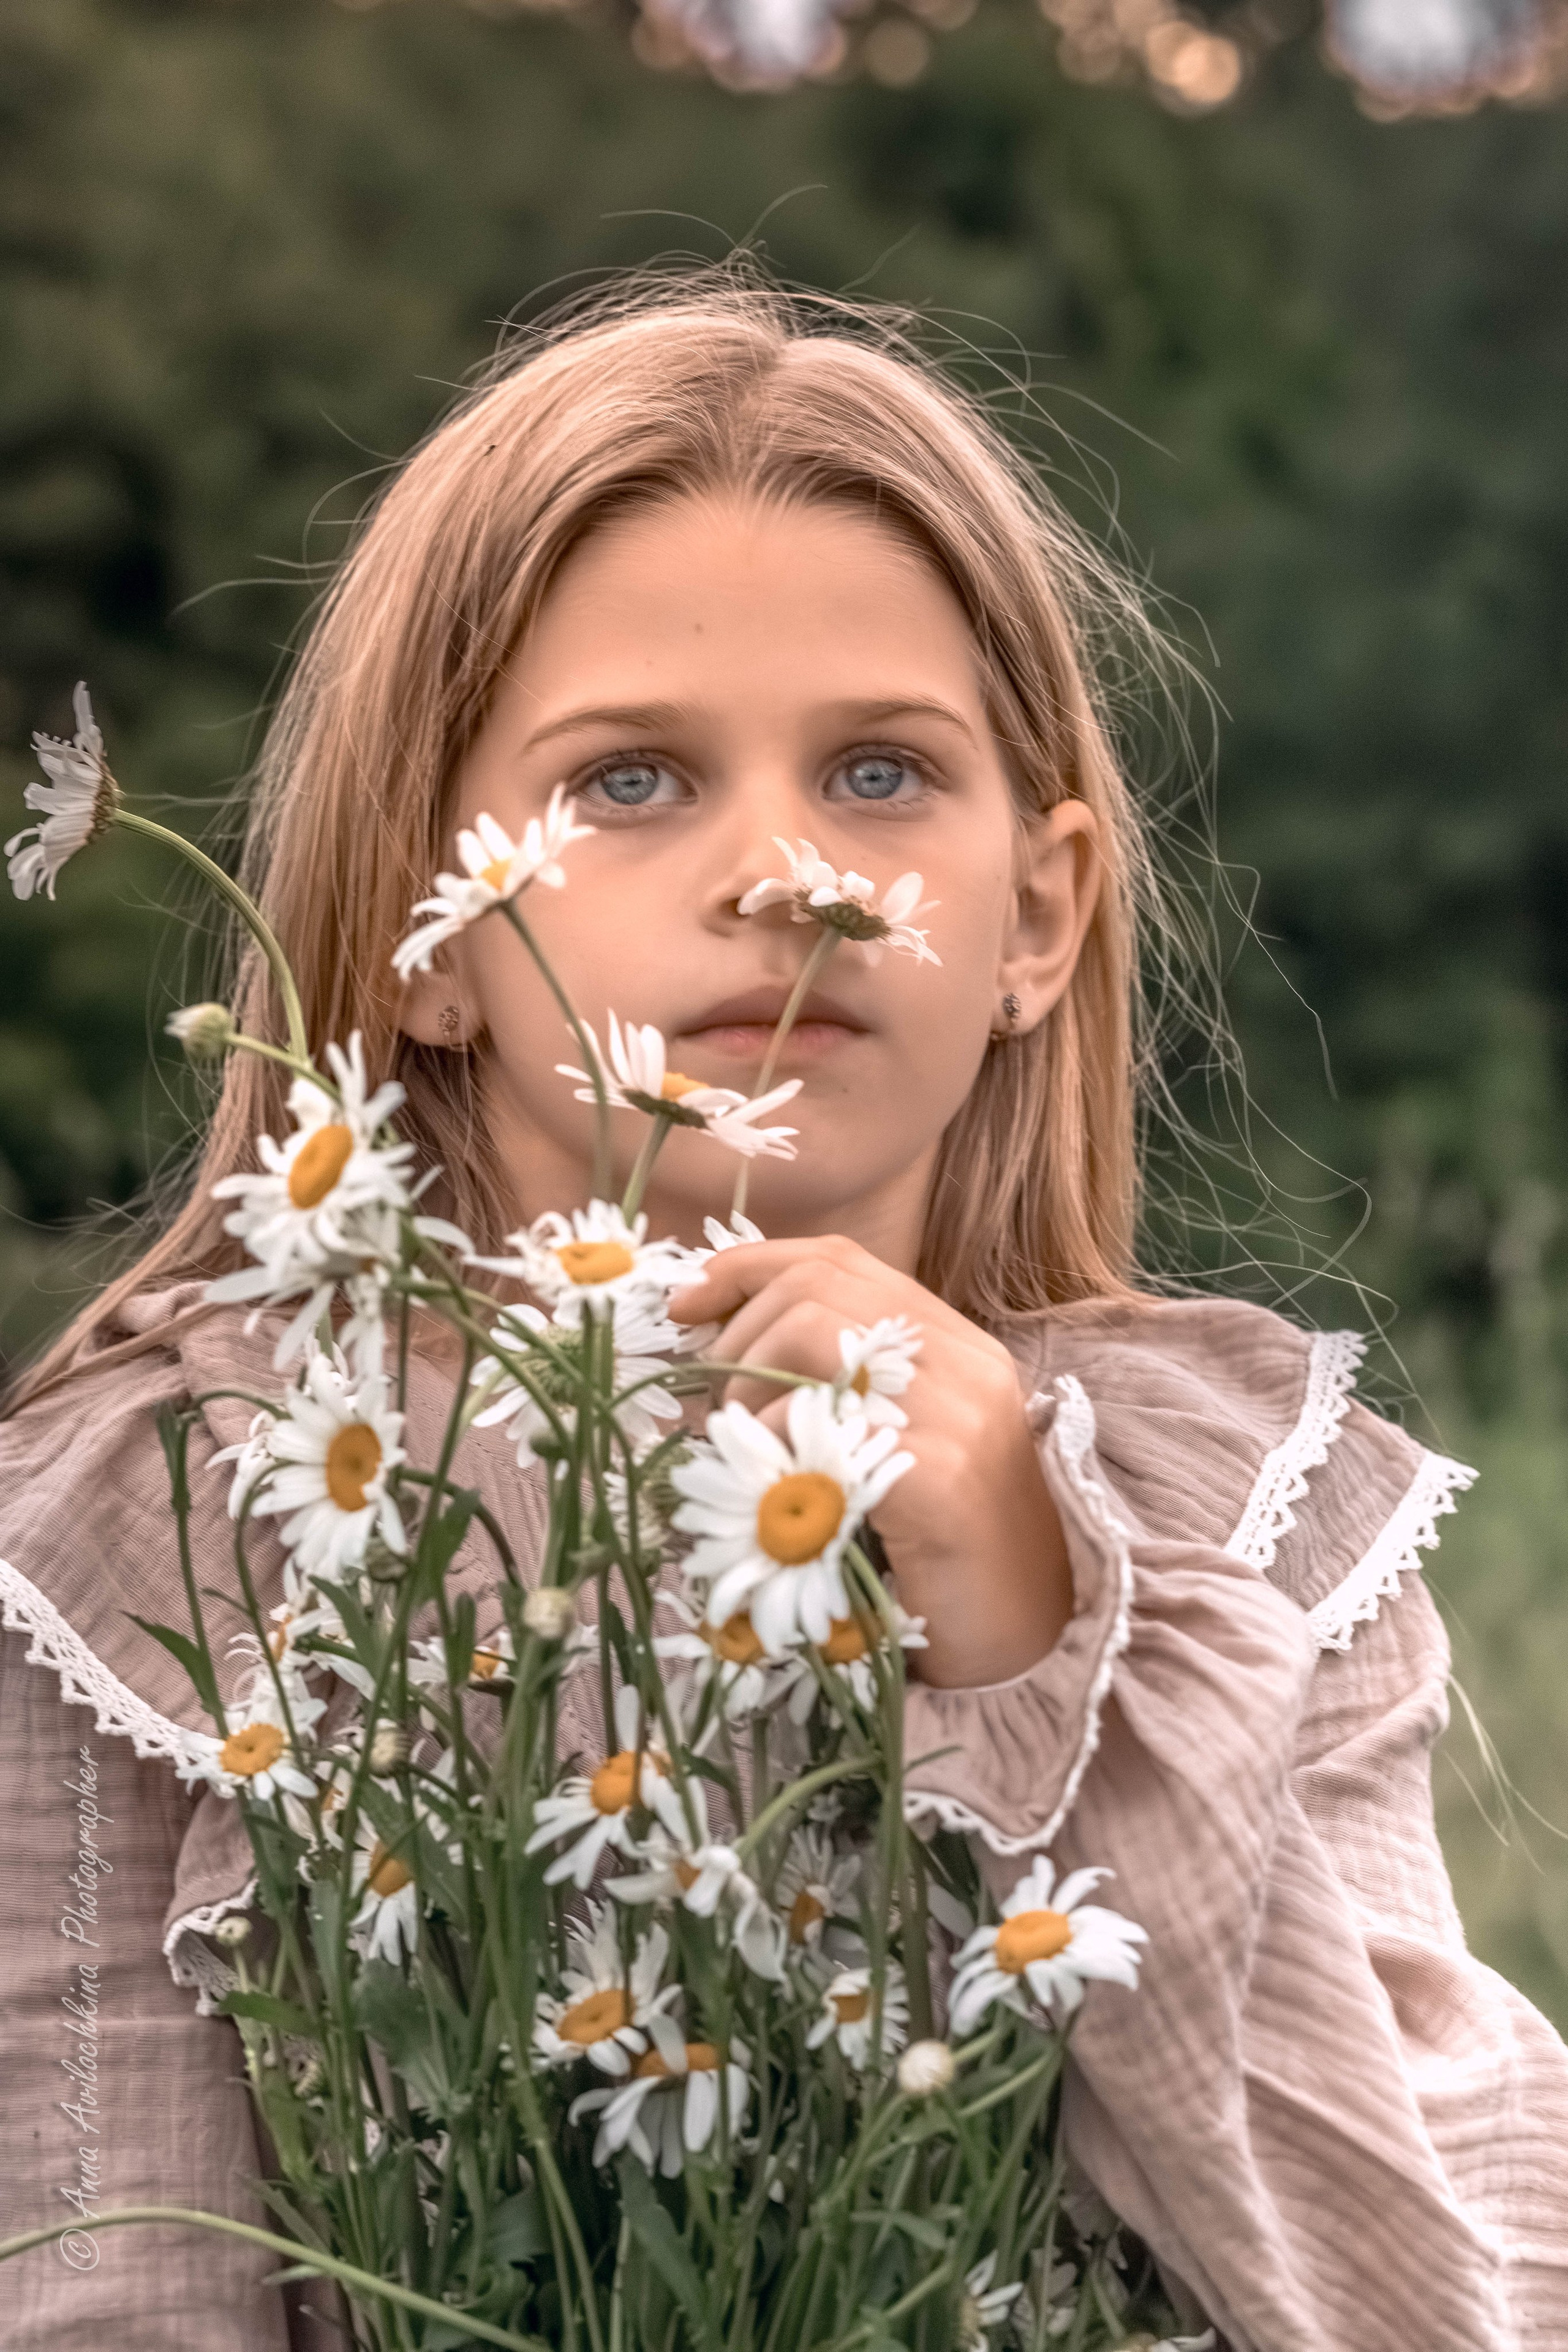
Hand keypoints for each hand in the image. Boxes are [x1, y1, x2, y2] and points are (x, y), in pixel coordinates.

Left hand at [667, 1236, 1072, 1688]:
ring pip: (812, 1333)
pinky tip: (779, 1494)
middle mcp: (963, 1363)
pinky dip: (776, 1449)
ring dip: (747, 1386)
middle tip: (713, 1408)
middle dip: (735, 1337)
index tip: (690, 1303)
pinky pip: (823, 1423)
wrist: (1032, 1644)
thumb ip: (838, 1390)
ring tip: (747, 1451)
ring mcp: (956, 1414)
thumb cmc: (947, 1557)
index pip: (839, 1261)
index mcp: (955, 1346)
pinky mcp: (939, 1476)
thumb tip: (722, 1350)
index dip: (751, 1269)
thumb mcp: (892, 1449)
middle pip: (814, 1287)